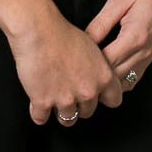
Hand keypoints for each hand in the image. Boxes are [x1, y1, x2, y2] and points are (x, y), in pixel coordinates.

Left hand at [9, 0, 151, 127]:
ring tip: (84, 84)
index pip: (106, 62)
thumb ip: (100, 24)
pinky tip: (102, 79)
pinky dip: (117, 83)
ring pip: (124, 84)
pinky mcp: (149, 57)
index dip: (86, 68)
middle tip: (70, 82)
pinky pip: (132, 80)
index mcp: (135, 37)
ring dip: (105, 86)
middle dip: (93, 82)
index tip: (68, 68)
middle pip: (114, 78)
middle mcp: (144, 52)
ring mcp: (148, 57)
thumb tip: (83, 43)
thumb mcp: (117, 2)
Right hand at [10, 4, 126, 126]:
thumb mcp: (91, 48)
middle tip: (69, 94)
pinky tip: (37, 106)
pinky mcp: (43, 102)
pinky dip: (38, 113)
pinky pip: (41, 118)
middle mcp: (87, 92)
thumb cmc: (63, 34)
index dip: (103, 98)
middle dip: (79, 105)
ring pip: (67, 120)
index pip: (114, 101)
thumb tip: (93, 76)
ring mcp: (65, 100)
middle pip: (88, 112)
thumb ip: (96, 68)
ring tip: (53, 101)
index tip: (96, 96)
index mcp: (103, 78)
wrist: (39, 31)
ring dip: (60, 111)